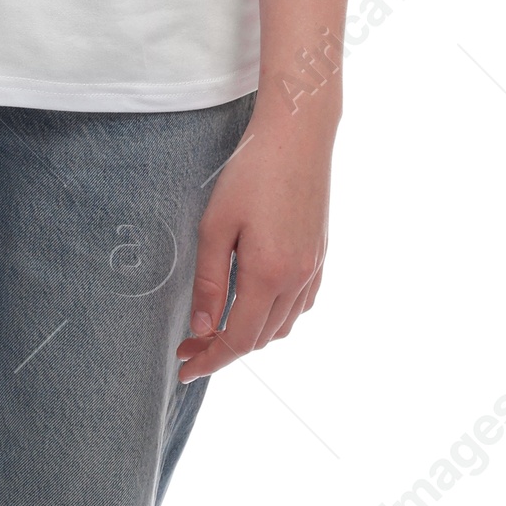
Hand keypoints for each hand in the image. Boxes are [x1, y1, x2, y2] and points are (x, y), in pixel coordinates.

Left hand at [175, 108, 333, 383]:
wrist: (297, 135)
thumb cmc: (250, 173)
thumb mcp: (215, 226)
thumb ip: (209, 282)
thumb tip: (203, 329)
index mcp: (269, 274)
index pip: (238, 339)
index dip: (210, 360)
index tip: (184, 370)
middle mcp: (298, 278)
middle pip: (260, 339)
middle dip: (223, 349)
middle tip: (189, 344)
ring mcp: (314, 268)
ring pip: (282, 326)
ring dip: (250, 336)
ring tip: (217, 328)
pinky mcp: (321, 256)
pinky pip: (300, 305)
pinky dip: (275, 318)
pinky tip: (254, 305)